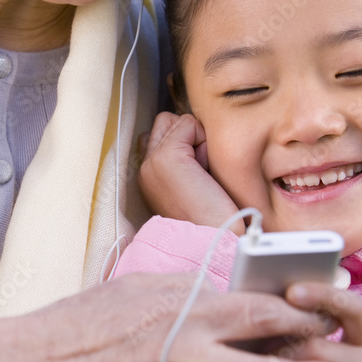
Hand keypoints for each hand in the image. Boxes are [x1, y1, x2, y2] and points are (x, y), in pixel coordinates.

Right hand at [138, 112, 244, 233]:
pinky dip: (203, 139)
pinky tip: (206, 170)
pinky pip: (187, 123)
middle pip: (166, 123)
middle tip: (203, 172)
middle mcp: (144, 169)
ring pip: (176, 121)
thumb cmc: (217, 216)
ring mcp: (151, 162)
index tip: (201, 175)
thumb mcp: (197, 182)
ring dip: (197, 139)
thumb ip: (189, 157)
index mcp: (150, 178)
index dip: (187, 143)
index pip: (161, 134)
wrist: (216, 240)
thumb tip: (194, 130)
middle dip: (190, 137)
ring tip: (204, 172)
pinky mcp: (165, 158)